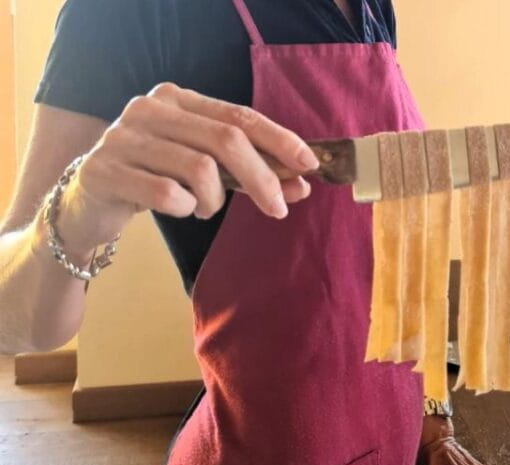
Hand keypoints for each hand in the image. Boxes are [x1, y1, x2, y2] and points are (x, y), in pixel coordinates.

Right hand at [57, 82, 318, 257]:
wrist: (89, 203)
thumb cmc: (157, 180)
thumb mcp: (208, 173)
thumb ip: (250, 174)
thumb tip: (303, 184)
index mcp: (177, 99)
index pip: (239, 115)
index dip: (279, 139)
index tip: (310, 164)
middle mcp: (149, 108)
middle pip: (225, 140)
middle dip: (262, 178)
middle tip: (279, 209)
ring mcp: (123, 137)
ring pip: (199, 168)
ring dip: (214, 199)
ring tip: (204, 208)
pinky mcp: (104, 170)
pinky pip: (166, 194)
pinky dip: (184, 208)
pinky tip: (179, 209)